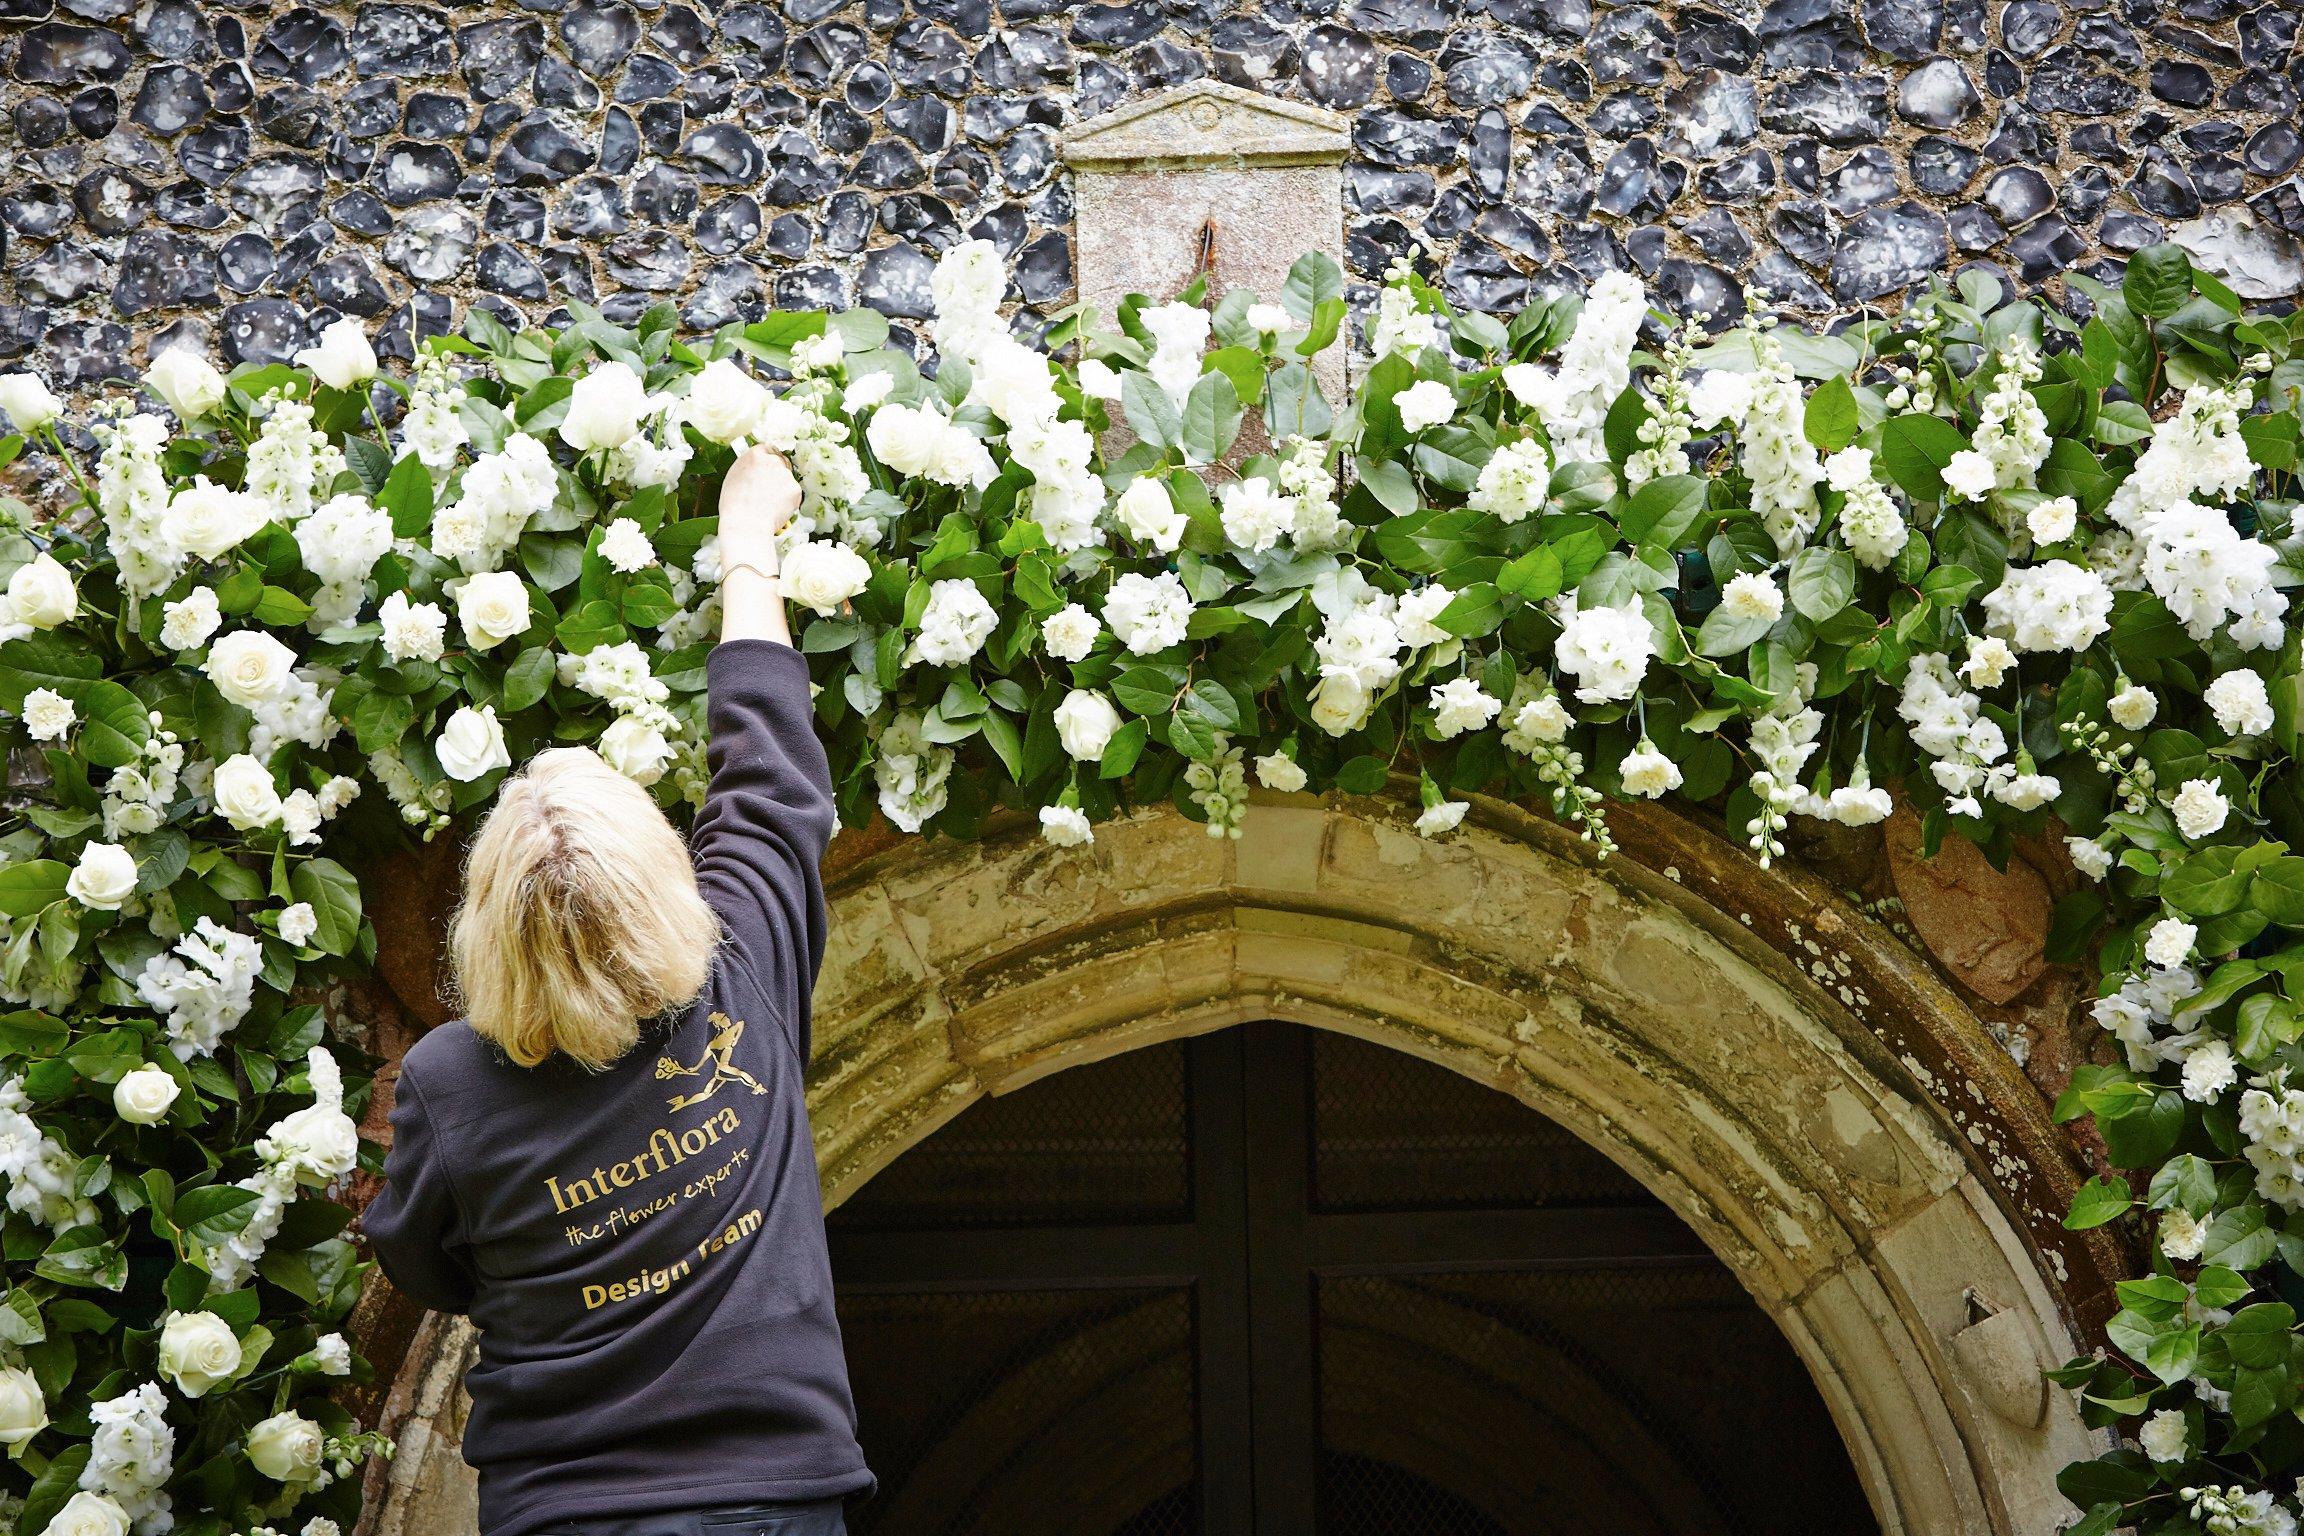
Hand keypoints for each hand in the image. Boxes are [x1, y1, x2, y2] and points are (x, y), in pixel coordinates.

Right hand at [718, 446, 800, 567]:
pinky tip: (776, 508)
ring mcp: (786, 474)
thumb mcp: (734, 477)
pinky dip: (788, 500)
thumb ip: (748, 467)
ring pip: (788, 478)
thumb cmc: (734, 505)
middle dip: (777, 473)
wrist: (746, 523)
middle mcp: (772, 460)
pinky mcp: (796, 489)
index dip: (768, 460)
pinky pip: (793, 493)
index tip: (767, 469)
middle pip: (780, 461)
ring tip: (769, 503)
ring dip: (782, 487)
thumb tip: (756, 467)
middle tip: (769, 489)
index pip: (767, 449)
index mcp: (755, 455)